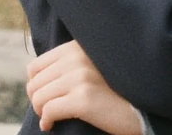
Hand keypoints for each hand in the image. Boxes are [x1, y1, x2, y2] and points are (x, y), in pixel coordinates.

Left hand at [26, 39, 141, 133]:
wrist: (138, 107)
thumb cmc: (111, 89)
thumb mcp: (90, 65)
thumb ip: (68, 62)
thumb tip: (33, 75)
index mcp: (76, 46)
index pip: (35, 66)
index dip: (35, 85)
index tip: (44, 97)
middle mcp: (77, 57)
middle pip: (35, 83)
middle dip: (37, 100)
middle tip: (46, 111)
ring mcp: (80, 77)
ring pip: (39, 97)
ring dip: (40, 111)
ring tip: (49, 118)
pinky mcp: (83, 98)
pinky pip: (48, 110)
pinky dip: (46, 121)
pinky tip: (51, 125)